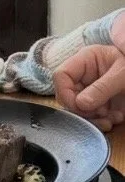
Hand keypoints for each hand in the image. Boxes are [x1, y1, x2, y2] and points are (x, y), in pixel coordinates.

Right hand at [54, 11, 124, 131]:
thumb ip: (101, 88)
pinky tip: (115, 118)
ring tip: (110, 119)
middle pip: (67, 94)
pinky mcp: (98, 102)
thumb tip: (80, 104)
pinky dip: (101, 121)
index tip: (78, 106)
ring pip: (77, 108)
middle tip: (100, 115)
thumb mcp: (121, 74)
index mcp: (86, 60)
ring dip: (92, 118)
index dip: (64, 92)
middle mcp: (84, 75)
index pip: (61, 74)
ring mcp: (90, 89)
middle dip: (81, 109)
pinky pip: (90, 116)